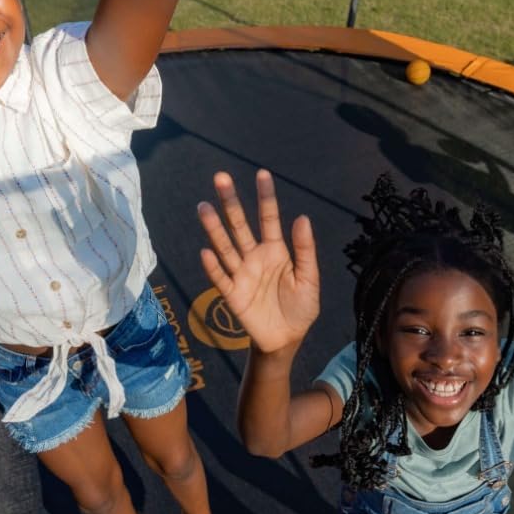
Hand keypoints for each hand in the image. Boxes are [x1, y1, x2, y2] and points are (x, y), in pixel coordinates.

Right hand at [197, 169, 319, 353]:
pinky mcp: (233, 295)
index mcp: (275, 250)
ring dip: (214, 228)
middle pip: (239, 225)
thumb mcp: (309, 279)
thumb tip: (302, 218)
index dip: (265, 197)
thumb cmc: (301, 308)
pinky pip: (221, 278)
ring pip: (225, 247)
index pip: (268, 218)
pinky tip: (206, 252)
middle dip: (230, 202)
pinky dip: (213, 266)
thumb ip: (305, 250)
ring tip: (204, 207)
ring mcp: (241, 274)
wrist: (287, 339)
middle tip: (220, 177)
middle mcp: (254, 257)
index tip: (262, 174)